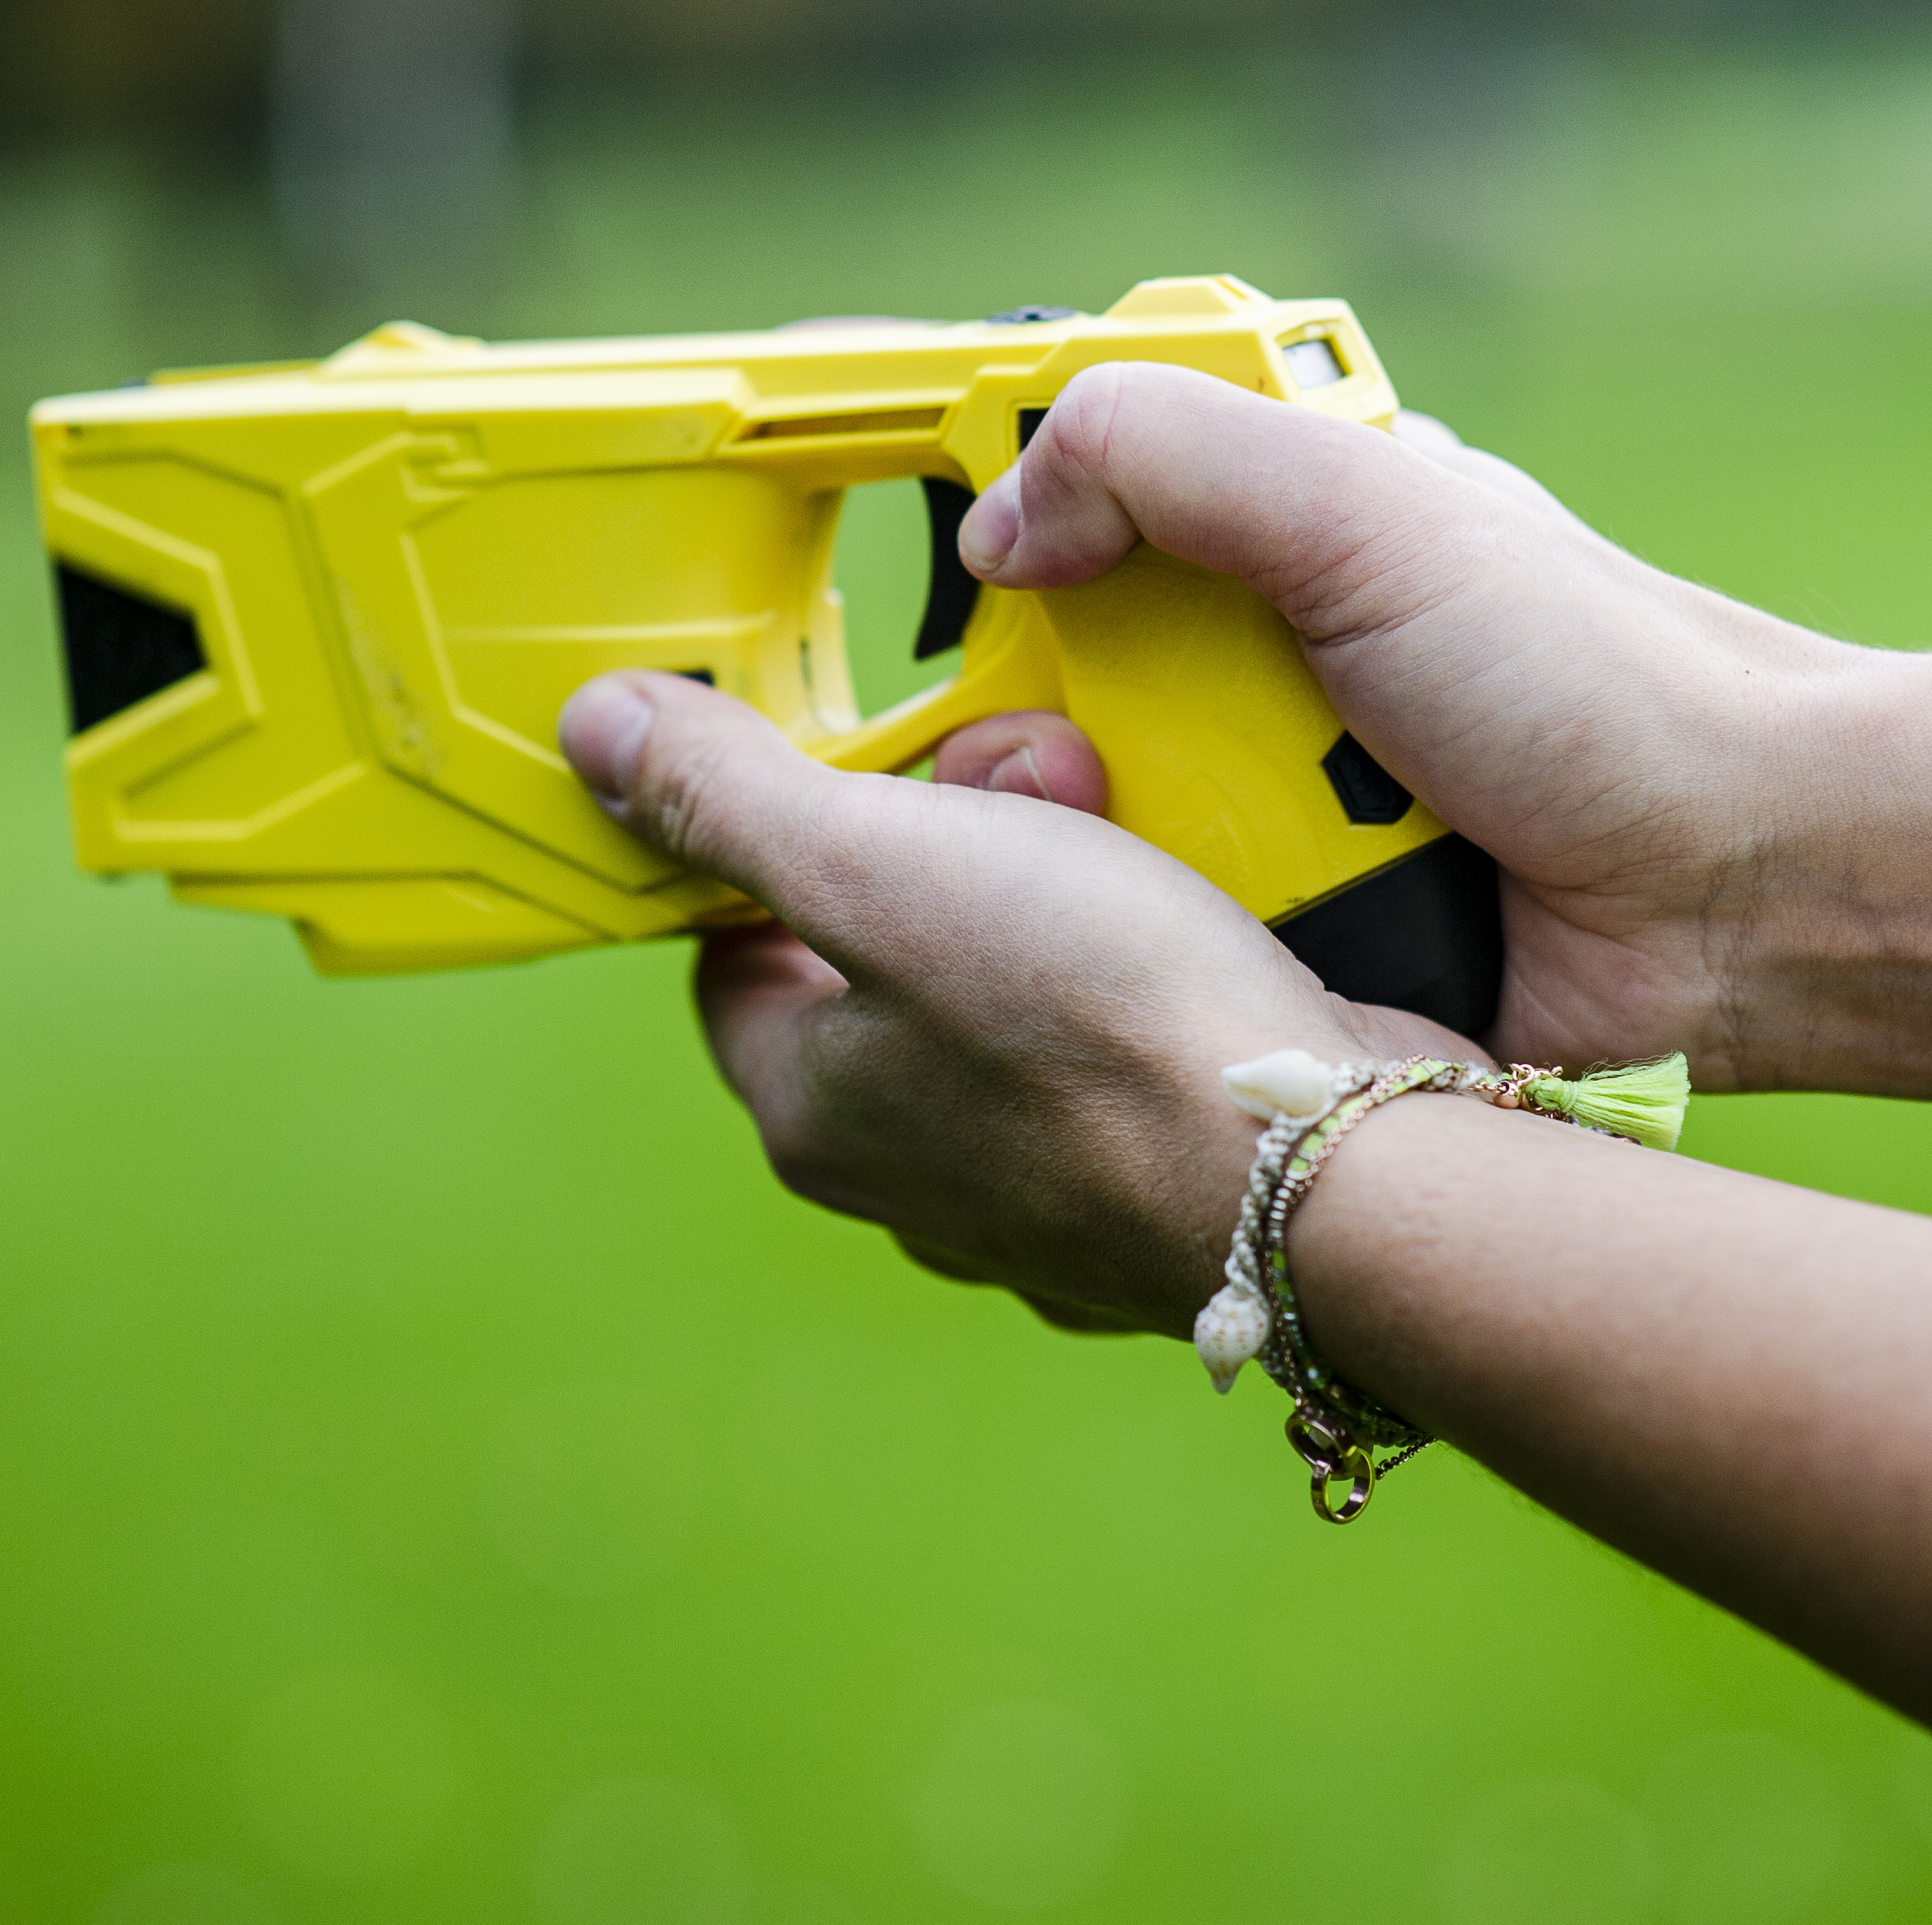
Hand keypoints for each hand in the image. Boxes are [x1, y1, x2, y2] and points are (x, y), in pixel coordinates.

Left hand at [553, 669, 1479, 1331]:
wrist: (1337, 1173)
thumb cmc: (1104, 1029)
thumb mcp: (878, 860)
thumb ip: (728, 796)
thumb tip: (594, 735)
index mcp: (813, 1111)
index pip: (733, 956)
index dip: (776, 841)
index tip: (859, 767)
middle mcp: (913, 1180)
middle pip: (883, 966)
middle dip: (949, 845)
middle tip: (1020, 784)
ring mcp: (1045, 1197)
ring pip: (1013, 1000)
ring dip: (1058, 893)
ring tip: (1121, 834)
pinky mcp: (1164, 1185)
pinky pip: (1127, 1045)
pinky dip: (1152, 969)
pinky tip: (1200, 921)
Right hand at [951, 363, 1931, 1094]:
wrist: (1745, 894)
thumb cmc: (1596, 683)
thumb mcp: (1368, 513)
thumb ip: (1167, 457)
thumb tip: (996, 527)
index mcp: (1279, 528)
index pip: (1070, 498)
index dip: (997, 534)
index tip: (960, 583)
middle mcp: (1261, 660)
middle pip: (1040, 677)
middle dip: (1026, 726)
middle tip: (1065, 759)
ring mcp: (1273, 804)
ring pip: (1085, 822)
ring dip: (1102, 843)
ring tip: (1155, 859)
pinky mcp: (1294, 935)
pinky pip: (1168, 939)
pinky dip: (1170, 940)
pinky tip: (1192, 945)